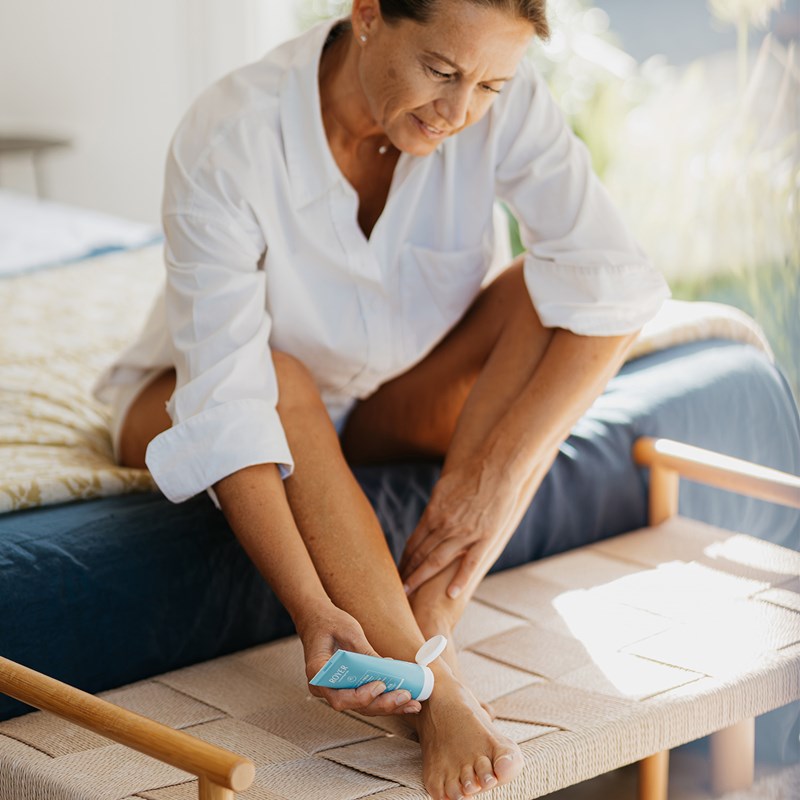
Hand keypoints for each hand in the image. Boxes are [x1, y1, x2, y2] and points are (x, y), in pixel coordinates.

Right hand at [295, 602, 421, 716]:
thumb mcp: (349, 632)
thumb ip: (365, 653)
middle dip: (383, 704)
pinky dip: (384, 697)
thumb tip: (388, 669)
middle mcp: (324, 688)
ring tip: (412, 703)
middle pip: (355, 706)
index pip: (339, 698)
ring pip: (363, 706)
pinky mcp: (346, 687)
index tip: (381, 685)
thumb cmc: (329, 623)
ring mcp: (334, 689)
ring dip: (388, 705)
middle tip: (406, 697)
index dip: (361, 697)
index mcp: (318, 674)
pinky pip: (365, 697)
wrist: (317, 619)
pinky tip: (404, 696)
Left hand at [400, 463, 519, 599]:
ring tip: (409, 594)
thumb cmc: (469, 475)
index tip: (396, 572)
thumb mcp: (442, 488)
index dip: (403, 560)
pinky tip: (451, 594)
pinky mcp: (485, 537)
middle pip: (420, 555)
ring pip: (437, 561)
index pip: (413, 543)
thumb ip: (434, 508)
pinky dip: (460, 579)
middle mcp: (445, 526)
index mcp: (433, 514)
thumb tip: (426, 521)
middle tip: (396, 590)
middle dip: (407, 573)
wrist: (495, 467)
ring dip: (421, 578)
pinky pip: (470, 562)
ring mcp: (464, 533)